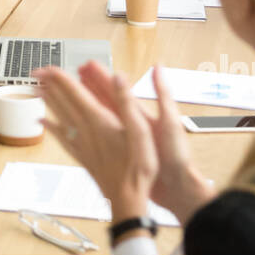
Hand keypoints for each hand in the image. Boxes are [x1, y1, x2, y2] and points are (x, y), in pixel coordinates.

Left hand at [35, 62, 158, 223]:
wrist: (127, 201)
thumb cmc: (138, 168)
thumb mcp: (141, 131)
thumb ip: (127, 103)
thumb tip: (118, 78)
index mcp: (99, 120)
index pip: (74, 92)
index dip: (60, 77)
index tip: (48, 66)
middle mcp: (85, 130)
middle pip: (62, 101)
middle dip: (48, 84)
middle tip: (35, 71)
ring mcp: (81, 144)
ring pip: (58, 116)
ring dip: (47, 101)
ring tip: (35, 89)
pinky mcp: (81, 156)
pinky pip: (60, 137)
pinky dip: (49, 127)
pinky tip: (41, 123)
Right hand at [73, 61, 214, 220]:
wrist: (178, 188)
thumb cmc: (177, 156)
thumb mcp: (170, 121)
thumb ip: (162, 94)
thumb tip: (158, 67)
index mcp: (141, 114)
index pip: (117, 89)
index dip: (101, 76)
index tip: (88, 66)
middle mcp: (133, 123)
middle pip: (107, 98)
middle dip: (92, 85)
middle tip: (77, 73)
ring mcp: (127, 137)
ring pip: (103, 115)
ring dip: (90, 102)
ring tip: (76, 92)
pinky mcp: (124, 152)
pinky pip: (104, 135)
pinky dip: (93, 127)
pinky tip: (85, 125)